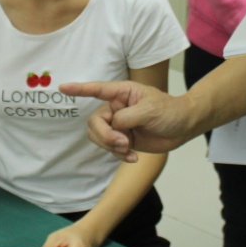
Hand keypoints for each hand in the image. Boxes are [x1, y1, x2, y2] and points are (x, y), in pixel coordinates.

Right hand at [58, 80, 192, 162]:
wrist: (183, 127)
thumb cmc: (169, 111)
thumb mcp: (150, 110)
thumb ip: (127, 117)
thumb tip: (113, 127)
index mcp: (122, 93)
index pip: (97, 89)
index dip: (79, 89)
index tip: (62, 87)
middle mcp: (116, 108)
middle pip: (95, 121)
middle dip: (104, 135)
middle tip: (122, 142)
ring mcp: (119, 125)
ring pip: (98, 137)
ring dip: (110, 146)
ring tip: (128, 150)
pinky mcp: (123, 140)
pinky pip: (110, 149)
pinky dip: (119, 155)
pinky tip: (133, 158)